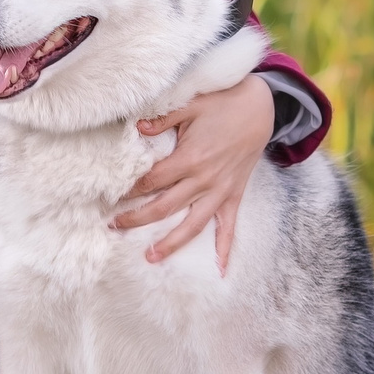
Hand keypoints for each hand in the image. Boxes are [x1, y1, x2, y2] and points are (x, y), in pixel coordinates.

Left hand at [113, 76, 273, 271]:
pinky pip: (229, 227)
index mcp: (190, 158)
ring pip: (192, 225)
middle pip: (164, 207)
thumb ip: (163, 118)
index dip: (130, 190)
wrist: (261, 108)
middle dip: (137, 218)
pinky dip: (225, 249)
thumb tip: (137, 128)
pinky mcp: (234, 195)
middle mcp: (204, 180)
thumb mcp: (191, 104)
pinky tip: (220, 270)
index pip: (152, 181)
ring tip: (150, 257)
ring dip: (171, 243)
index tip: (112, 196)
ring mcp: (220, 191)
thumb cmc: (223, 103)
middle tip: (114, 226)